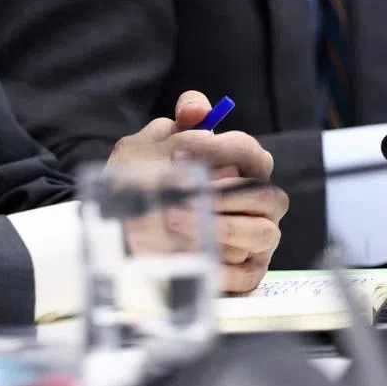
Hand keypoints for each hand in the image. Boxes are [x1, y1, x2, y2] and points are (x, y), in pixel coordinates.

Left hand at [107, 91, 287, 293]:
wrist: (120, 228)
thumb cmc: (146, 182)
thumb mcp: (153, 141)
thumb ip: (182, 118)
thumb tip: (197, 111)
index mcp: (241, 168)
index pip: (252, 153)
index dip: (222, 149)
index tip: (180, 151)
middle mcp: (257, 203)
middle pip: (265, 194)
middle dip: (225, 193)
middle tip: (183, 192)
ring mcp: (255, 240)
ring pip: (262, 234)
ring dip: (221, 227)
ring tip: (175, 220)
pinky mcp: (244, 273)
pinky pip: (246, 274)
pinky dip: (220, 266)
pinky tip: (188, 254)